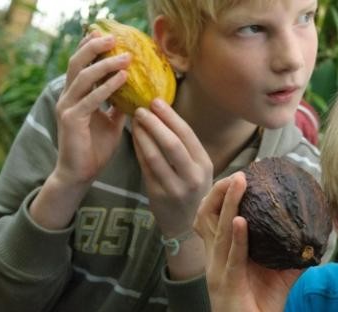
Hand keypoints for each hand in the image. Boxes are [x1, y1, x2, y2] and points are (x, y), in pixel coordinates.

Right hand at [54, 31, 128, 185]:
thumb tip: (135, 92)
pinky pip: (90, 99)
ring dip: (105, 65)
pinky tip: (123, 79)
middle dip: (94, 48)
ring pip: (83, 78)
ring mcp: (67, 108)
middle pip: (77, 64)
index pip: (81, 66)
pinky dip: (107, 87)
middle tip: (112, 38)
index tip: (108, 36)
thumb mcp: (111, 122)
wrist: (80, 174)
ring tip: (125, 57)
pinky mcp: (71, 120)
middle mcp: (68, 98)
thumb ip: (118, 105)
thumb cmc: (95, 148)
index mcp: (76, 96)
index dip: (91, 49)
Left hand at [132, 100, 212, 278]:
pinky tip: (133, 137)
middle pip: (173, 144)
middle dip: (155, 123)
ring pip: (156, 156)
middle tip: (141, 108)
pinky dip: (138, 150)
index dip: (170, 116)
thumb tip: (164, 115)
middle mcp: (193, 176)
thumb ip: (185, 147)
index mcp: (205, 164)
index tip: (156, 101)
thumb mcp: (197, 169)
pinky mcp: (158, 195)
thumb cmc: (190, 189)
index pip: (187, 135)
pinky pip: (145, 168)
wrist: (185, 224)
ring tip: (134, 120)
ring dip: (143, 135)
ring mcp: (175, 187)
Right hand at [195, 173, 301, 311]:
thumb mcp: (279, 272)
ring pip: (218, 231)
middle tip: (239, 174)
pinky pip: (231, 257)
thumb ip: (292, 253)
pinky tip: (241, 222)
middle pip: (207, 217)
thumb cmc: (261, 304)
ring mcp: (218, 270)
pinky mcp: (227, 283)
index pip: (213, 217)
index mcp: (222, 252)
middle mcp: (215, 257)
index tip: (242, 175)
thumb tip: (316, 234)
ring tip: (238, 182)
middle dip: (219, 192)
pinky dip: (237, 238)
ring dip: (228, 204)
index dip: (222, 195)